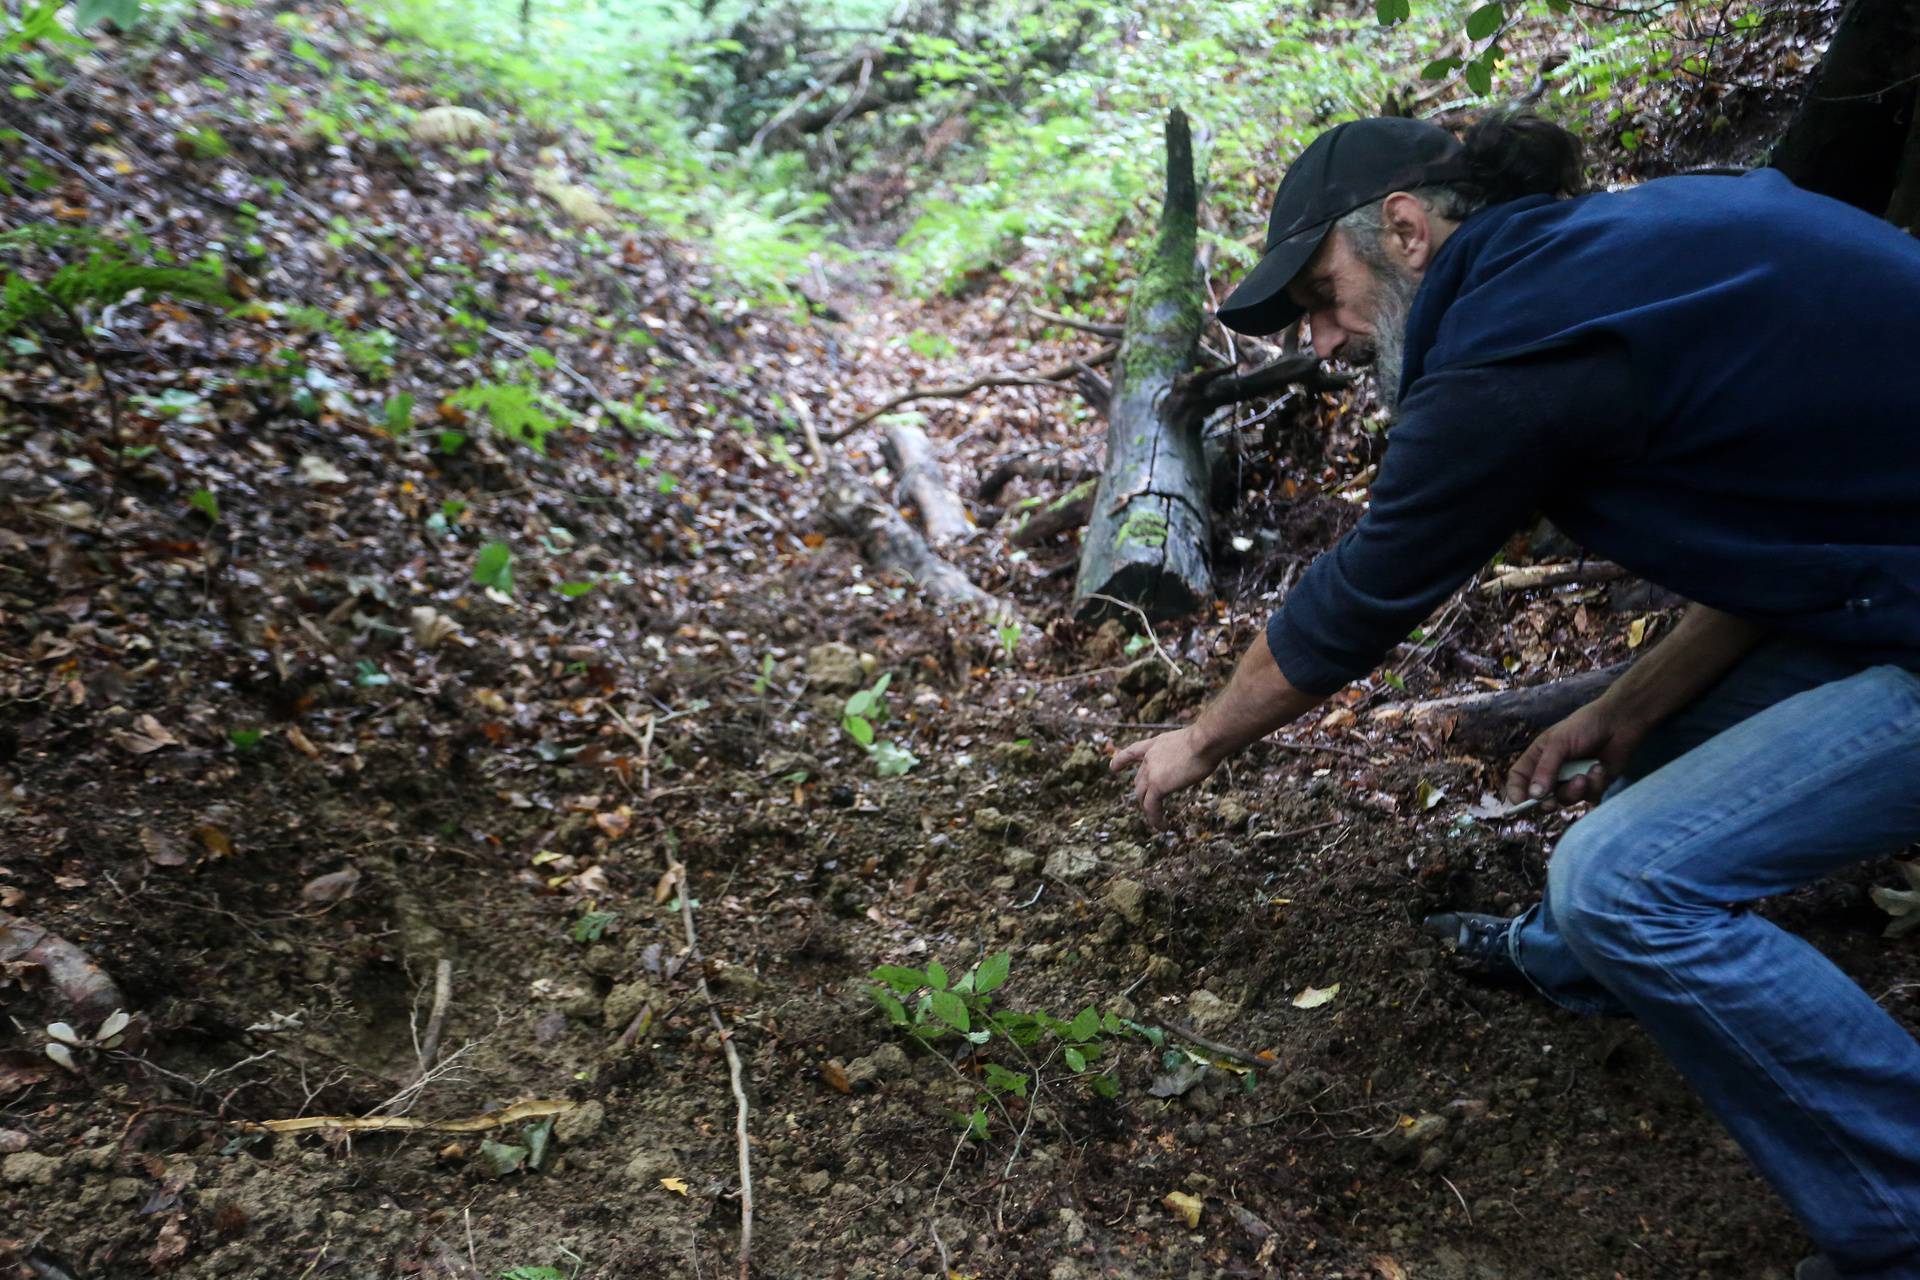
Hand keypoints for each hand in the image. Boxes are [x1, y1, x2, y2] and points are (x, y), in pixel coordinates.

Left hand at [1110, 726, 1220, 829]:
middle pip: (1139, 781)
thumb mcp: (1189, 742)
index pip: (1132, 752)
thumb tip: (1195, 759)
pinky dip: (1155, 819)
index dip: (1121, 760)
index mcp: (1156, 744)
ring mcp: (1151, 772)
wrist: (1205, 741)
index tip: (1113, 767)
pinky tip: (1163, 827)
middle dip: (1143, 794)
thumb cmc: (1207, 740)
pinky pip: (1151, 807)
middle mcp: (1149, 757)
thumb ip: (1184, 753)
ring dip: (1149, 810)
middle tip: (1151, 805)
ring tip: (1157, 822)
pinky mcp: (1158, 786)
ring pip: (1143, 796)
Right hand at [1504, 698, 1647, 804]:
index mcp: (1538, 757)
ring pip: (1566, 799)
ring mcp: (1573, 779)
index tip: (1521, 802)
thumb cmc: (1585, 726)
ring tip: (1585, 776)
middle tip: (1553, 802)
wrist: (1620, 723)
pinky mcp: (1593, 785)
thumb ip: (1546, 769)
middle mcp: (1553, 771)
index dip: (1516, 791)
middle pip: (1541, 796)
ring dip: (1575, 791)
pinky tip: (1600, 768)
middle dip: (1548, 800)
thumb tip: (1534, 795)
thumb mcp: (1559, 743)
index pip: (1519, 778)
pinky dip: (1595, 784)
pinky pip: (1589, 797)